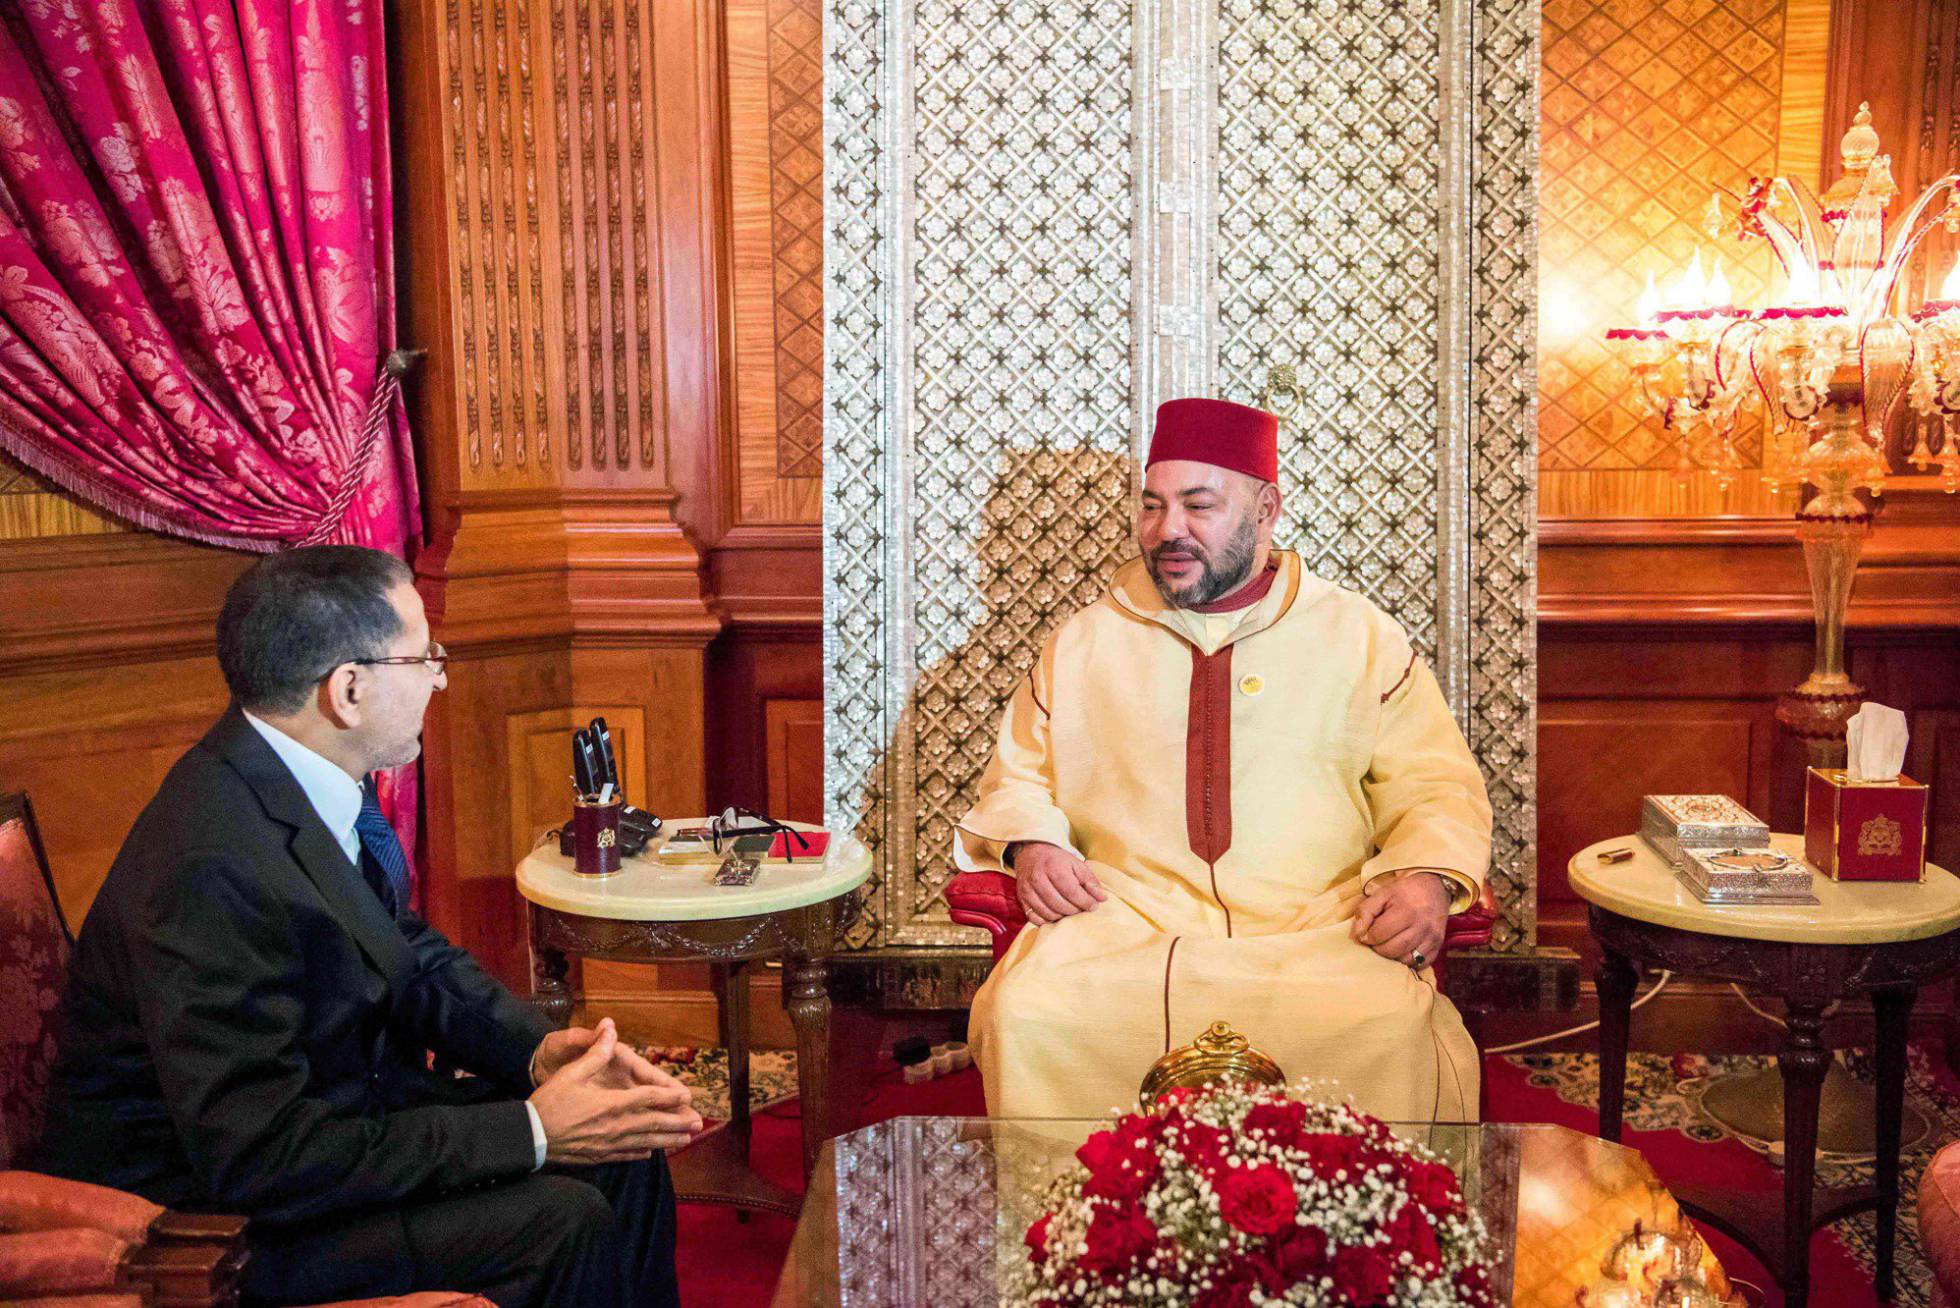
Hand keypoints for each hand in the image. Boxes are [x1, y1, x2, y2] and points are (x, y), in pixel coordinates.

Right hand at [528, 1019, 703, 1164]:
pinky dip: (642, 1152)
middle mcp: (616, 1126)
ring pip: (645, 1142)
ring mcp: (609, 1144)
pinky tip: (650, 1152)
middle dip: (678, 1122)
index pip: (650, 1098)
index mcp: (613, 1103)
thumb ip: (596, 1053)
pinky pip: (626, 1155)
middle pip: (655, 1123)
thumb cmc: (549, 1103)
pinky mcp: (598, 1156)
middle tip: (698, 1123)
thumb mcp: (571, 1072)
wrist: (529, 1138)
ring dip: (667, 1141)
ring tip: (685, 1140)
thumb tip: (611, 1028)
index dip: (671, 1097)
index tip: (688, 1096)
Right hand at [1013, 842, 1105, 923]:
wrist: (1031, 853)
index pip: (1072, 892)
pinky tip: (1055, 913)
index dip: (1085, 902)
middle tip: (1082, 908)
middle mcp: (1038, 879)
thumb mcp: (1076, 864)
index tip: (1094, 906)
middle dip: (1075, 910)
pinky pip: (1035, 918)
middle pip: (1060, 905)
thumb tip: (1102, 898)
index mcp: (1053, 867)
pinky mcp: (1022, 898)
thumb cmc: (1057, 860)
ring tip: (1070, 910)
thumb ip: (1090, 881)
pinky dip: (1047, 920)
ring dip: (1062, 916)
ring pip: (1048, 913)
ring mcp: (1027, 890)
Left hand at [1350, 872, 1451, 968]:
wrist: (1433, 887)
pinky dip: (1409, 962)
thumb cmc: (1404, 892)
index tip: (1366, 934)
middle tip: (1376, 942)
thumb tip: (1358, 934)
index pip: (1380, 934)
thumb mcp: (1382, 894)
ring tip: (1388, 945)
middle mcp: (1422, 925)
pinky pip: (1421, 963)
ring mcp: (1433, 937)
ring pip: (1407, 959)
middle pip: (1393, 949)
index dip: (1368, 937)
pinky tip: (1403, 951)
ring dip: (1393, 957)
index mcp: (1406, 911)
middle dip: (1379, 949)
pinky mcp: (1439, 945)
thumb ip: (1366, 911)